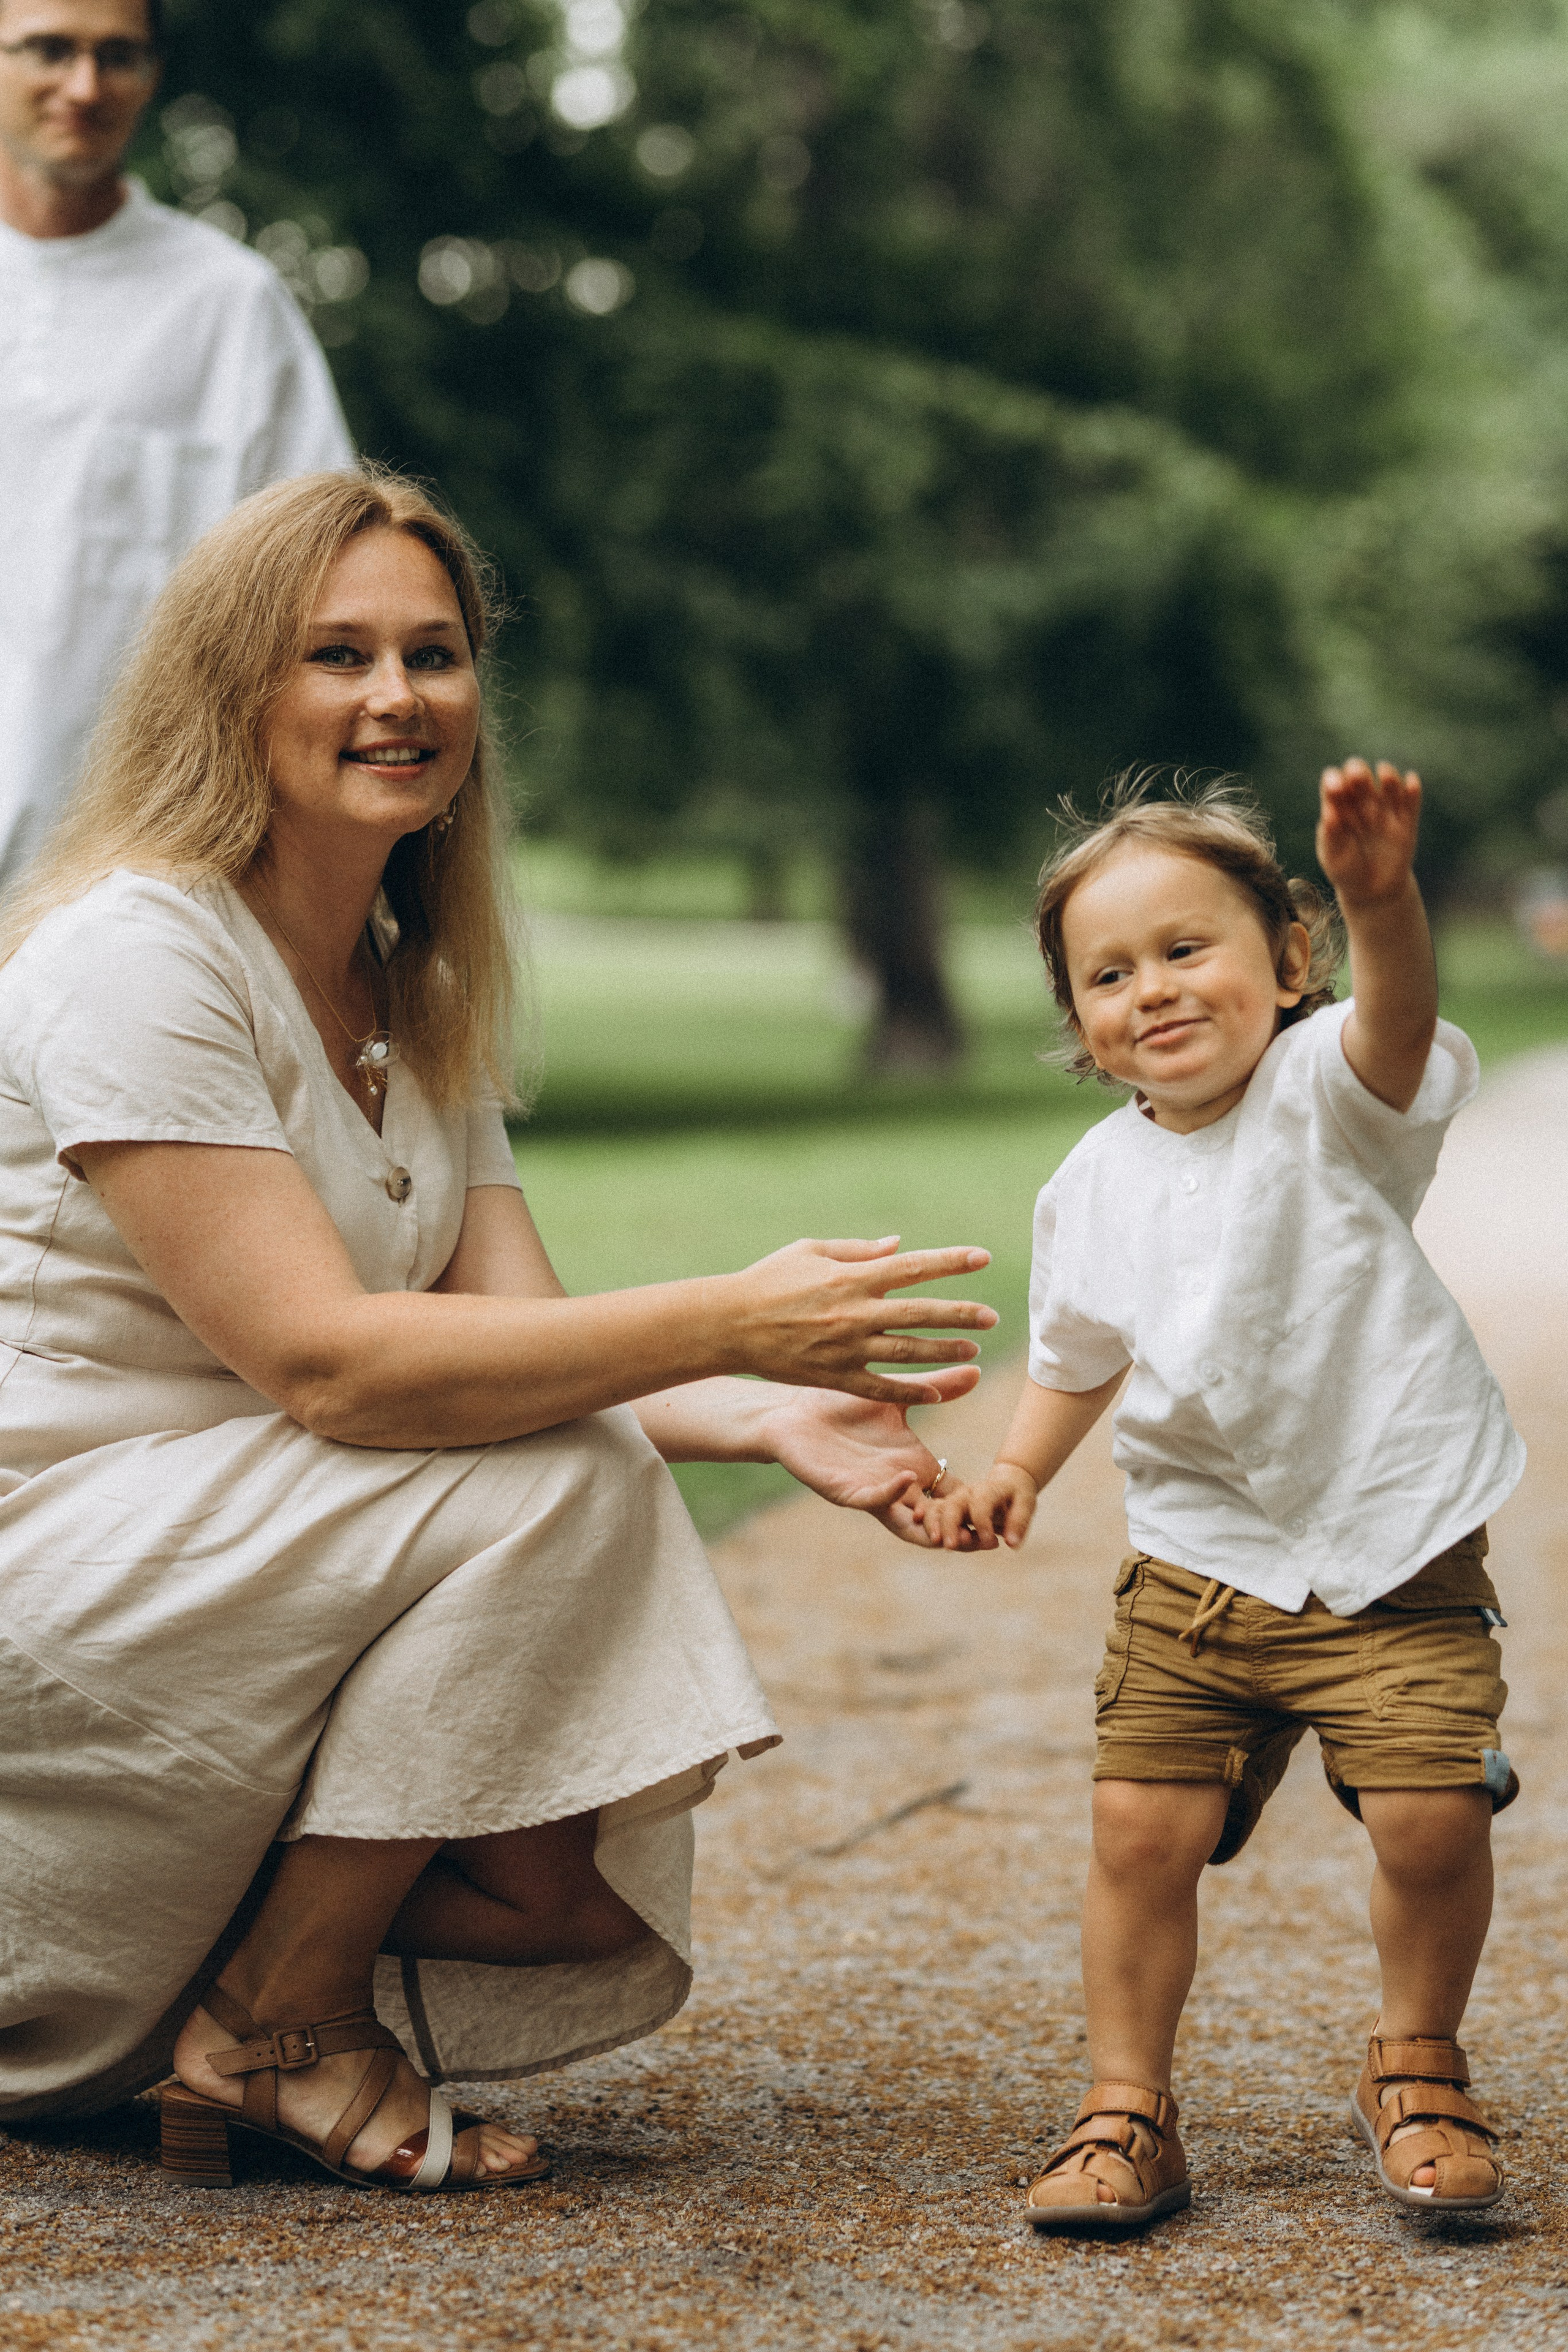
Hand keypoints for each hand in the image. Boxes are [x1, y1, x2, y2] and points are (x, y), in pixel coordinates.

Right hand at [723, 1236, 995, 1404]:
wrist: (728, 1324)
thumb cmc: (768, 1280)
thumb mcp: (810, 1250)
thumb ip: (858, 1250)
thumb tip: (898, 1245)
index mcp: (851, 1277)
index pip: (913, 1267)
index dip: (951, 1262)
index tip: (983, 1259)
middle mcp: (855, 1312)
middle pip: (920, 1312)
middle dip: (960, 1313)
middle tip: (993, 1316)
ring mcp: (846, 1348)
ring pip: (908, 1351)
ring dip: (944, 1351)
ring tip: (973, 1351)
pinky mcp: (834, 1376)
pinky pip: (880, 1386)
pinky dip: (910, 1390)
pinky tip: (937, 1394)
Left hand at [759, 1365, 979, 1531]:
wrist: (789, 1410)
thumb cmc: (839, 1405)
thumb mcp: (897, 1394)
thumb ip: (938, 1385)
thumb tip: (976, 1367)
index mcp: (914, 1465)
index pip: (957, 1494)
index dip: (982, 1503)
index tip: (1012, 1505)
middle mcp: (898, 1485)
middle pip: (941, 1521)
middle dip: (967, 1532)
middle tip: (994, 1536)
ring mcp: (871, 1492)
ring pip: (909, 1526)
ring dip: (934, 1530)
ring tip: (959, 1529)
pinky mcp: (844, 1491)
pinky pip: (871, 1501)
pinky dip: (890, 1496)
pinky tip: (905, 1479)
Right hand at [909, 1462, 1038, 1551]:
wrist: (1007, 1481)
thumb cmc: (1018, 1494)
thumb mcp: (1026, 1503)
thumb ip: (1019, 1522)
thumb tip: (1011, 1544)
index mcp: (988, 1489)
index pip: (982, 1504)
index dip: (984, 1523)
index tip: (992, 1542)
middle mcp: (968, 1492)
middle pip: (954, 1505)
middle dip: (950, 1525)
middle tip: (950, 1546)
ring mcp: (956, 1498)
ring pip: (939, 1509)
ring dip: (934, 1524)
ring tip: (935, 1541)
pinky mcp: (949, 1506)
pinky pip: (934, 1511)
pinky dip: (926, 1518)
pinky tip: (917, 1521)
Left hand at [1317, 758, 1421, 908]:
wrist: (1373, 891)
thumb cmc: (1346, 872)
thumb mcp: (1333, 856)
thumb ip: (1330, 835)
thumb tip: (1328, 813)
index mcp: (1339, 807)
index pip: (1334, 783)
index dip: (1334, 780)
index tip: (1334, 788)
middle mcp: (1362, 802)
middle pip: (1360, 775)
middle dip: (1358, 771)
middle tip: (1357, 777)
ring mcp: (1386, 809)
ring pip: (1388, 783)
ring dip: (1387, 775)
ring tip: (1385, 775)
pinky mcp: (1407, 820)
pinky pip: (1411, 800)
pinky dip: (1412, 789)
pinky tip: (1410, 781)